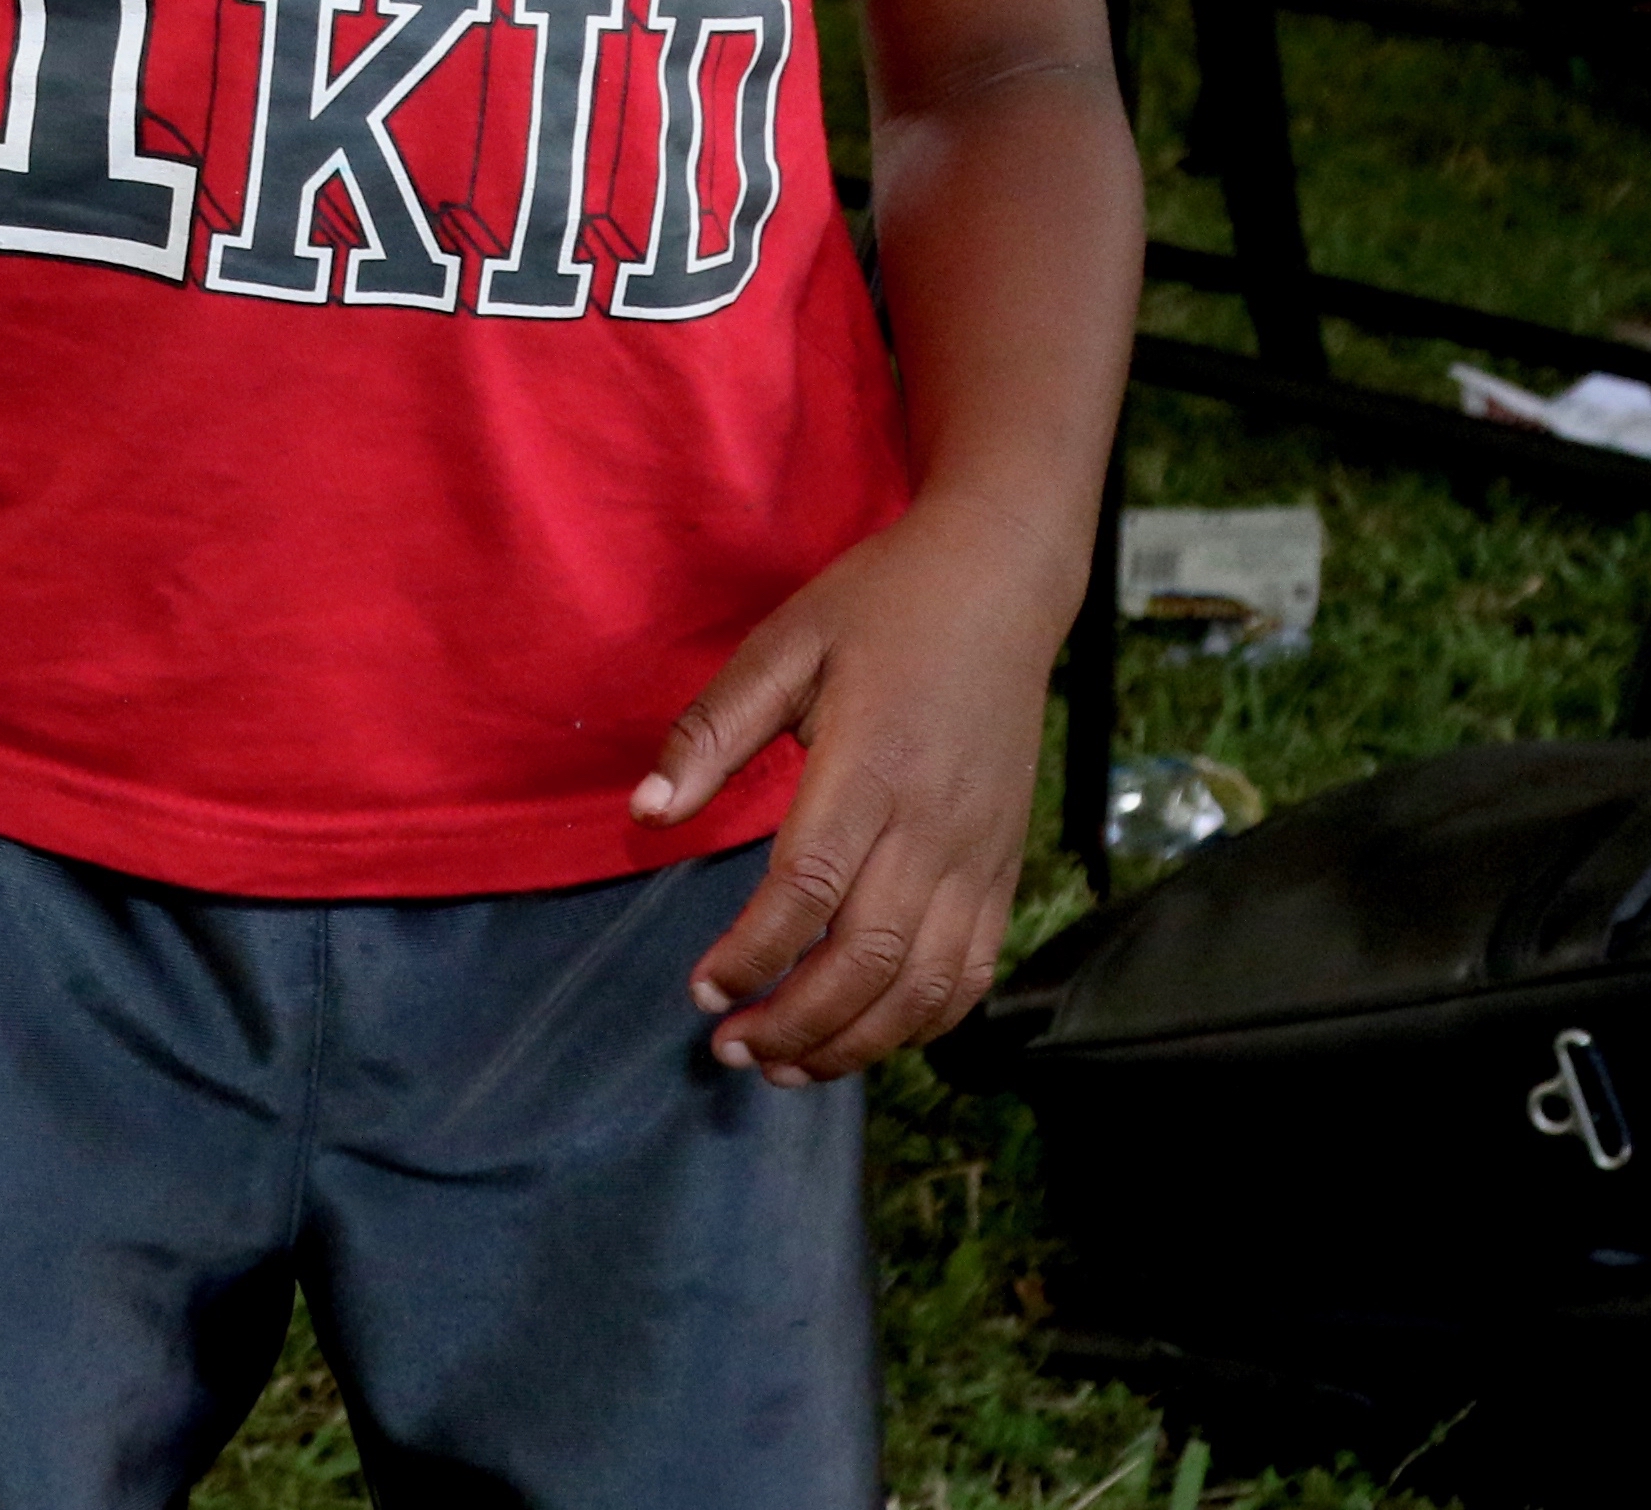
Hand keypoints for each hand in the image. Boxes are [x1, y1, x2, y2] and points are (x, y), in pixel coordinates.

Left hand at [631, 499, 1083, 1084]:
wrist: (1001, 585)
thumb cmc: (879, 609)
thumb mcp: (781, 646)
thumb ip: (711, 733)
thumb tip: (645, 814)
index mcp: (870, 768)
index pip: (807, 891)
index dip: (751, 955)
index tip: (699, 991)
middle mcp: (934, 826)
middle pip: (870, 960)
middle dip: (795, 1021)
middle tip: (728, 1050)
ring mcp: (981, 854)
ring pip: (927, 985)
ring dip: (856, 1042)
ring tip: (785, 1065)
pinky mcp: (1005, 866)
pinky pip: (975, 971)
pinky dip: (924, 1023)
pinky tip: (867, 1036)